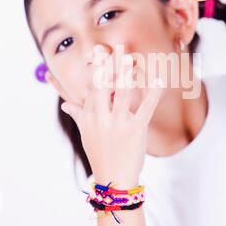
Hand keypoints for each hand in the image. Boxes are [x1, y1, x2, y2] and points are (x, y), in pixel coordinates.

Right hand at [60, 51, 163, 188]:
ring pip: (121, 94)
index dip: (98, 70)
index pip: (92, 89)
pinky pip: (146, 107)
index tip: (101, 52)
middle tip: (113, 46)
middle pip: (102, 86)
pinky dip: (153, 93)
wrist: (114, 179)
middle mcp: (101, 118)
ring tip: (130, 58)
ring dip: (125, 74)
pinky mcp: (136, 130)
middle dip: (107, 65)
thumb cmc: (100, 154)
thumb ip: (79, 115)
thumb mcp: (86, 134)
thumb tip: (66, 104)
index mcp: (89, 117)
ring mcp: (118, 124)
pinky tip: (159, 80)